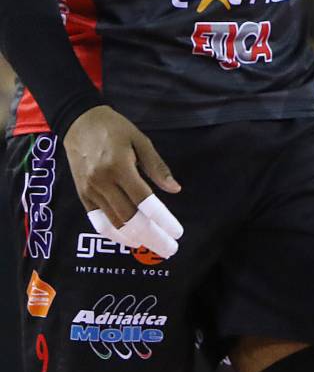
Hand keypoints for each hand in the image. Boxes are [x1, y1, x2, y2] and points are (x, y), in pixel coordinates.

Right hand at [63, 106, 182, 249]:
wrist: (79, 123)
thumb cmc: (115, 129)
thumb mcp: (141, 140)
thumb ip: (157, 167)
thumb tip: (175, 189)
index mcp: (119, 167)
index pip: (144, 201)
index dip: (162, 219)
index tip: (177, 232)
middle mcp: (102, 183)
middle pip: (130, 218)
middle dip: (152, 236)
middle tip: (171, 248)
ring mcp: (89, 191)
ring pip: (114, 223)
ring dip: (135, 238)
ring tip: (154, 246)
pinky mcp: (82, 196)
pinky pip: (98, 221)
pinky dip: (114, 234)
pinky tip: (130, 239)